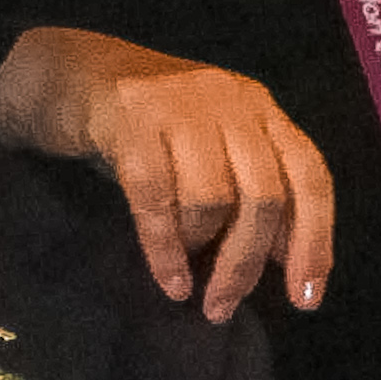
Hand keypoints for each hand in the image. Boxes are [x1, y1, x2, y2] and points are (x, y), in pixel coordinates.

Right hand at [0, 26, 336, 319]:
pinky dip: (165, 248)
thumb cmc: (143, 123)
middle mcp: (231, 101)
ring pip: (214, 196)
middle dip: (247, 263)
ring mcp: (182, 105)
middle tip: (223, 308)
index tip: (306, 298)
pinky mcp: (131, 119)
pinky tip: (168, 280)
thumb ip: (247, 192)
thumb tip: (285, 258)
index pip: (309, 175)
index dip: (314, 240)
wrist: (66, 72)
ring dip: (203, 253)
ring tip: (189, 285)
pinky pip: (157, 198)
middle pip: (263, 194)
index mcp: (261, 108)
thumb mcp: (208, 149)